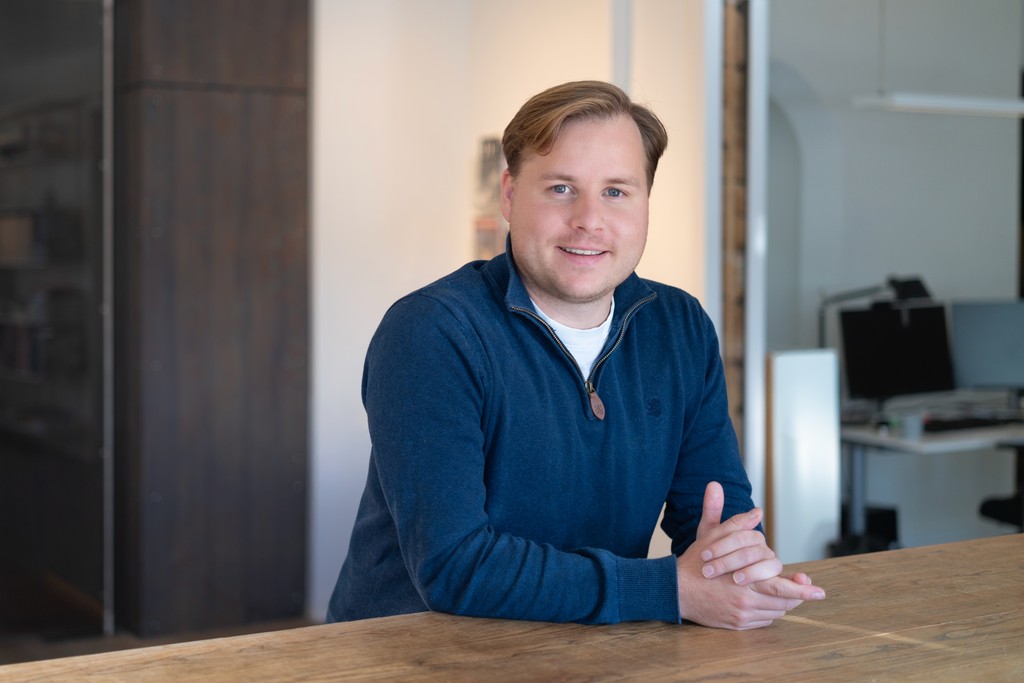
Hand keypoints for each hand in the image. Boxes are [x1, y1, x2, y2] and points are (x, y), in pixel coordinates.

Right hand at [675, 482, 825, 629]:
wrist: (675, 590)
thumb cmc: (694, 562)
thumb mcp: (711, 537)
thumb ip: (734, 523)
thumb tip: (755, 510)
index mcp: (744, 580)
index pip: (781, 587)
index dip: (802, 590)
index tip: (818, 590)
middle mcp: (745, 601)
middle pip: (782, 602)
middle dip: (800, 597)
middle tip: (815, 593)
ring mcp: (741, 615)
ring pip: (774, 611)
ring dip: (782, 602)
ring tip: (786, 593)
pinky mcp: (736, 624)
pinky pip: (762, 621)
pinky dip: (768, 612)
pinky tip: (767, 602)